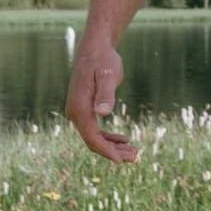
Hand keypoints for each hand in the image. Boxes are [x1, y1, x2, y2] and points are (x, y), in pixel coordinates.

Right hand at [66, 41, 140, 163]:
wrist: (95, 49)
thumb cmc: (103, 60)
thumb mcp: (108, 75)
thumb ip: (106, 93)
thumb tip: (102, 112)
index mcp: (79, 108)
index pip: (92, 138)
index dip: (107, 151)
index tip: (123, 161)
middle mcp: (75, 112)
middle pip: (93, 141)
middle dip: (113, 152)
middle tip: (136, 158)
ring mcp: (79, 112)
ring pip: (94, 137)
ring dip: (113, 146)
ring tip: (134, 152)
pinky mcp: (85, 109)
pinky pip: (95, 130)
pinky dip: (109, 137)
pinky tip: (123, 140)